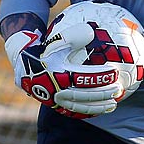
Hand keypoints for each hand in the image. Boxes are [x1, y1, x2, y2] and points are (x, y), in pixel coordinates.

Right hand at [5, 29, 124, 117]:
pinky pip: (75, 112)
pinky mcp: (55, 107)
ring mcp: (55, 101)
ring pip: (80, 107)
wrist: (26, 66)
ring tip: (114, 104)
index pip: (83, 77)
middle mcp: (56, 90)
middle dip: (102, 94)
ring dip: (98, 107)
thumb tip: (91, 31)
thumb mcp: (57, 41)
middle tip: (118, 90)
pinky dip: (89, 112)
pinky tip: (102, 109)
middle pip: (84, 95)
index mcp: (58, 73)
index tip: (115, 72)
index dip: (100, 75)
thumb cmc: (46, 51)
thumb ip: (74, 36)